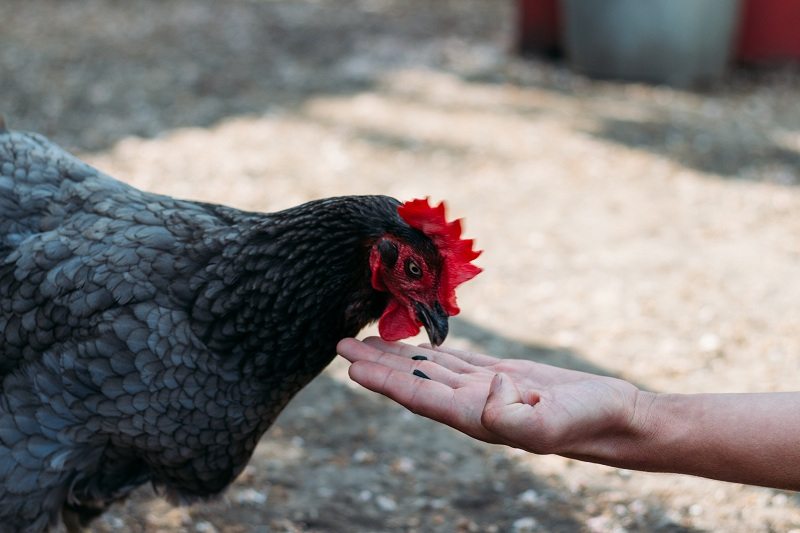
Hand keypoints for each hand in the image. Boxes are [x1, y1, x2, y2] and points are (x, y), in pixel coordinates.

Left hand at [337, 337, 646, 460]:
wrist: (616, 417)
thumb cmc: (587, 422)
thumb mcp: (550, 425)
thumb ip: (514, 418)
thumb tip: (488, 392)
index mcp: (475, 417)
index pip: (417, 395)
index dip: (382, 380)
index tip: (351, 365)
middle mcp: (472, 405)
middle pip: (413, 381)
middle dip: (377, 365)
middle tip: (342, 346)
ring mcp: (486, 391)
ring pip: (431, 369)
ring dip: (398, 358)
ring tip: (368, 345)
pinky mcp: (504, 377)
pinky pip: (458, 361)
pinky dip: (433, 353)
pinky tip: (417, 350)